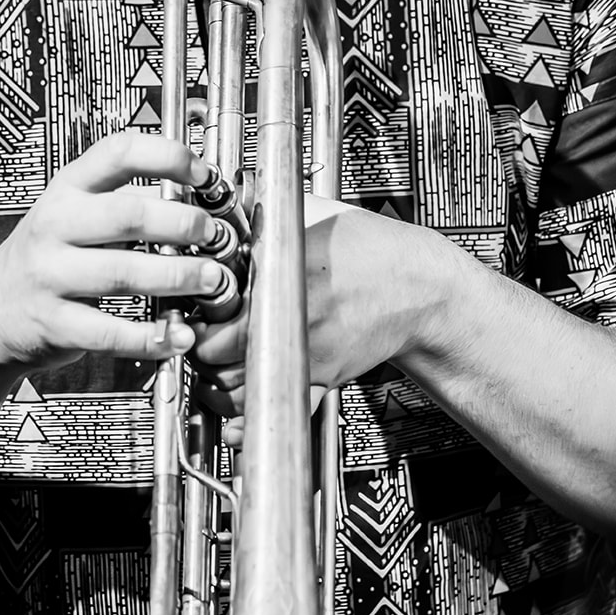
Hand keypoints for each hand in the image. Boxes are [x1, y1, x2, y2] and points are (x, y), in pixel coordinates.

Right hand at [0, 131, 227, 374]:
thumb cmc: (42, 259)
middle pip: (128, 215)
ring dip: (177, 277)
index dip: (168, 157)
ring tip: (210, 279)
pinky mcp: (54, 323)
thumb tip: (194, 200)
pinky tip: (178, 334)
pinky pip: (111, 331)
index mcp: (67, 190)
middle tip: (212, 233)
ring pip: (124, 273)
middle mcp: (55, 227)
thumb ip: (124, 203)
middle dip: (182, 223)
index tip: (202, 173)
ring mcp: (51, 275)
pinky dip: (151, 336)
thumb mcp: (71, 214)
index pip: (118, 153)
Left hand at [189, 195, 445, 445]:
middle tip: (197, 333)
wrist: (422, 288)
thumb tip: (228, 198)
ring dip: (216, 380)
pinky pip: (276, 409)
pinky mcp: (322, 379)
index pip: (213, 305)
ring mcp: (307, 354)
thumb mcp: (316, 214)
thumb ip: (267, 210)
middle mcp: (292, 319)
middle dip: (198, 344)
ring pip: (237, 388)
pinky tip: (236, 405)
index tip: (193, 303)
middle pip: (215, 351)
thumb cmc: (374, 251)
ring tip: (214, 362)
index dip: (194, 307)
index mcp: (283, 276)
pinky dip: (248, 416)